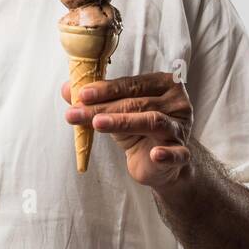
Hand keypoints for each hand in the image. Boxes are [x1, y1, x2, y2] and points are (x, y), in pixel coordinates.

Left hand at [61, 71, 192, 188]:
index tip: (82, 94)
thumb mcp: (115, 113)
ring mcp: (180, 128)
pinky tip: (155, 154)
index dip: (106, 88)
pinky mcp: (183, 154)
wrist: (161, 165)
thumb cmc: (139, 130)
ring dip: (123, 122)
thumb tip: (66, 88)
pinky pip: (177, 153)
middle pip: (137, 103)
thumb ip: (95, 100)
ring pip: (152, 121)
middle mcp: (177, 103)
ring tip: (97, 123)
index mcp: (164, 84)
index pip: (132, 83)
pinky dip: (167, 154)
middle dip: (104, 107)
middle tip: (77, 112)